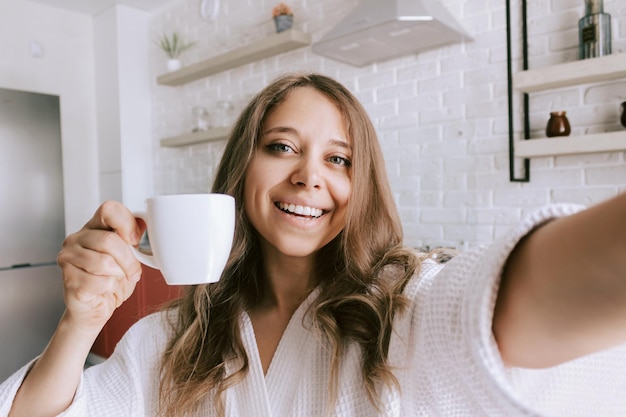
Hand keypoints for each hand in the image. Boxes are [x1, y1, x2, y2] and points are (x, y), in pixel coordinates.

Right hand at [56, 201, 143, 333]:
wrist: (96, 308)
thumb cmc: (112, 280)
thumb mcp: (129, 256)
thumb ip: (133, 240)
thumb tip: (146, 227)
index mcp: (94, 227)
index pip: (109, 209)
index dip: (127, 223)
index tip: (136, 240)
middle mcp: (77, 238)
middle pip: (109, 240)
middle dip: (128, 260)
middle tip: (133, 272)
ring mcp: (68, 257)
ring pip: (104, 262)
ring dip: (119, 275)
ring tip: (117, 279)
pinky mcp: (68, 278)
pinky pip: (100, 281)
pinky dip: (110, 288)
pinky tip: (104, 288)